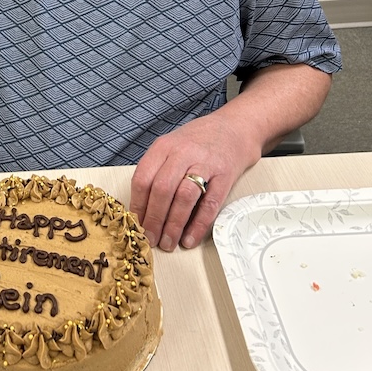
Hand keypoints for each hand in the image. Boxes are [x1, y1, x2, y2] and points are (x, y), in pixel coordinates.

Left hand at [130, 110, 259, 251]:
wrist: (235, 127)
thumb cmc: (199, 140)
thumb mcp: (172, 145)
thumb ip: (157, 169)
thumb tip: (143, 208)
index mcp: (163, 146)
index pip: (143, 178)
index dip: (137, 205)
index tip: (135, 225)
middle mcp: (182, 153)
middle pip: (161, 189)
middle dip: (154, 219)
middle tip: (150, 239)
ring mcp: (205, 163)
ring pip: (183, 197)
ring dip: (173, 225)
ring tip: (168, 243)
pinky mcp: (225, 175)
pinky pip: (209, 204)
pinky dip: (198, 225)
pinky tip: (190, 239)